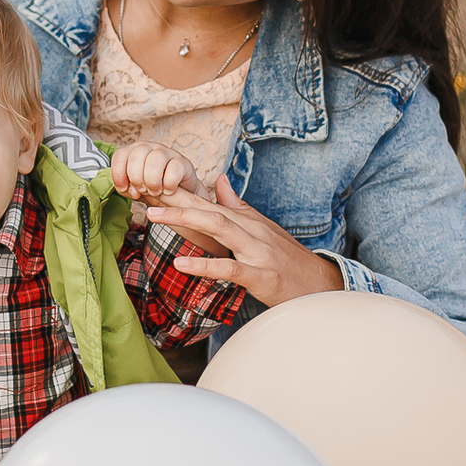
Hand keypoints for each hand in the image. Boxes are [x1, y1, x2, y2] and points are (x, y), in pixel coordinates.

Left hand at [110, 141, 199, 205]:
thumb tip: (130, 189)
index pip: (120, 155)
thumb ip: (127, 189)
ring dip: (152, 181)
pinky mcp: (182, 161)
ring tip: (155, 192)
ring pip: (155, 159)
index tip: (123, 189)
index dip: (118, 174)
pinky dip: (169, 183)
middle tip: (142, 190)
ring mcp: (167, 152)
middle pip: (137, 155)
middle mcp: (149, 147)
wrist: (177, 192)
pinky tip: (168, 190)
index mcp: (134, 151)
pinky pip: (174, 169)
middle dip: (136, 177)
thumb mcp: (135, 189)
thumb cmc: (152, 187)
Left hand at [142, 177, 345, 307]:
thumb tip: (218, 181)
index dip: (180, 194)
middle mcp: (252, 230)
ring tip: (155, 217)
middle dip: (176, 201)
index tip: (152, 185)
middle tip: (145, 195)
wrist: (320, 284)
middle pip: (210, 209)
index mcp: (248, 220)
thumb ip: (238, 206)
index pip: (210, 202)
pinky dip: (204, 265)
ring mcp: (257, 252)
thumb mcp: (263, 229)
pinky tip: (181, 263)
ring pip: (219, 228)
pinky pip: (229, 268)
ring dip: (185, 220)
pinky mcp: (261, 275)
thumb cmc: (288, 259)